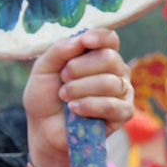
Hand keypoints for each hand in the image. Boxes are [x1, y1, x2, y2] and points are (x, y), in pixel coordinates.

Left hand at [24, 25, 129, 166]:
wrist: (45, 128)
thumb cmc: (45, 96)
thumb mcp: (43, 68)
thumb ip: (59, 50)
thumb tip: (80, 39)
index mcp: (97, 55)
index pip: (110, 38)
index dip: (100, 37)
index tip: (85, 41)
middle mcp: (114, 70)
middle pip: (109, 58)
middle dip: (80, 68)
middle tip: (64, 78)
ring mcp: (122, 91)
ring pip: (110, 82)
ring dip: (80, 89)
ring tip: (65, 97)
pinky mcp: (124, 113)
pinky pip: (112, 105)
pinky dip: (90, 106)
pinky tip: (75, 110)